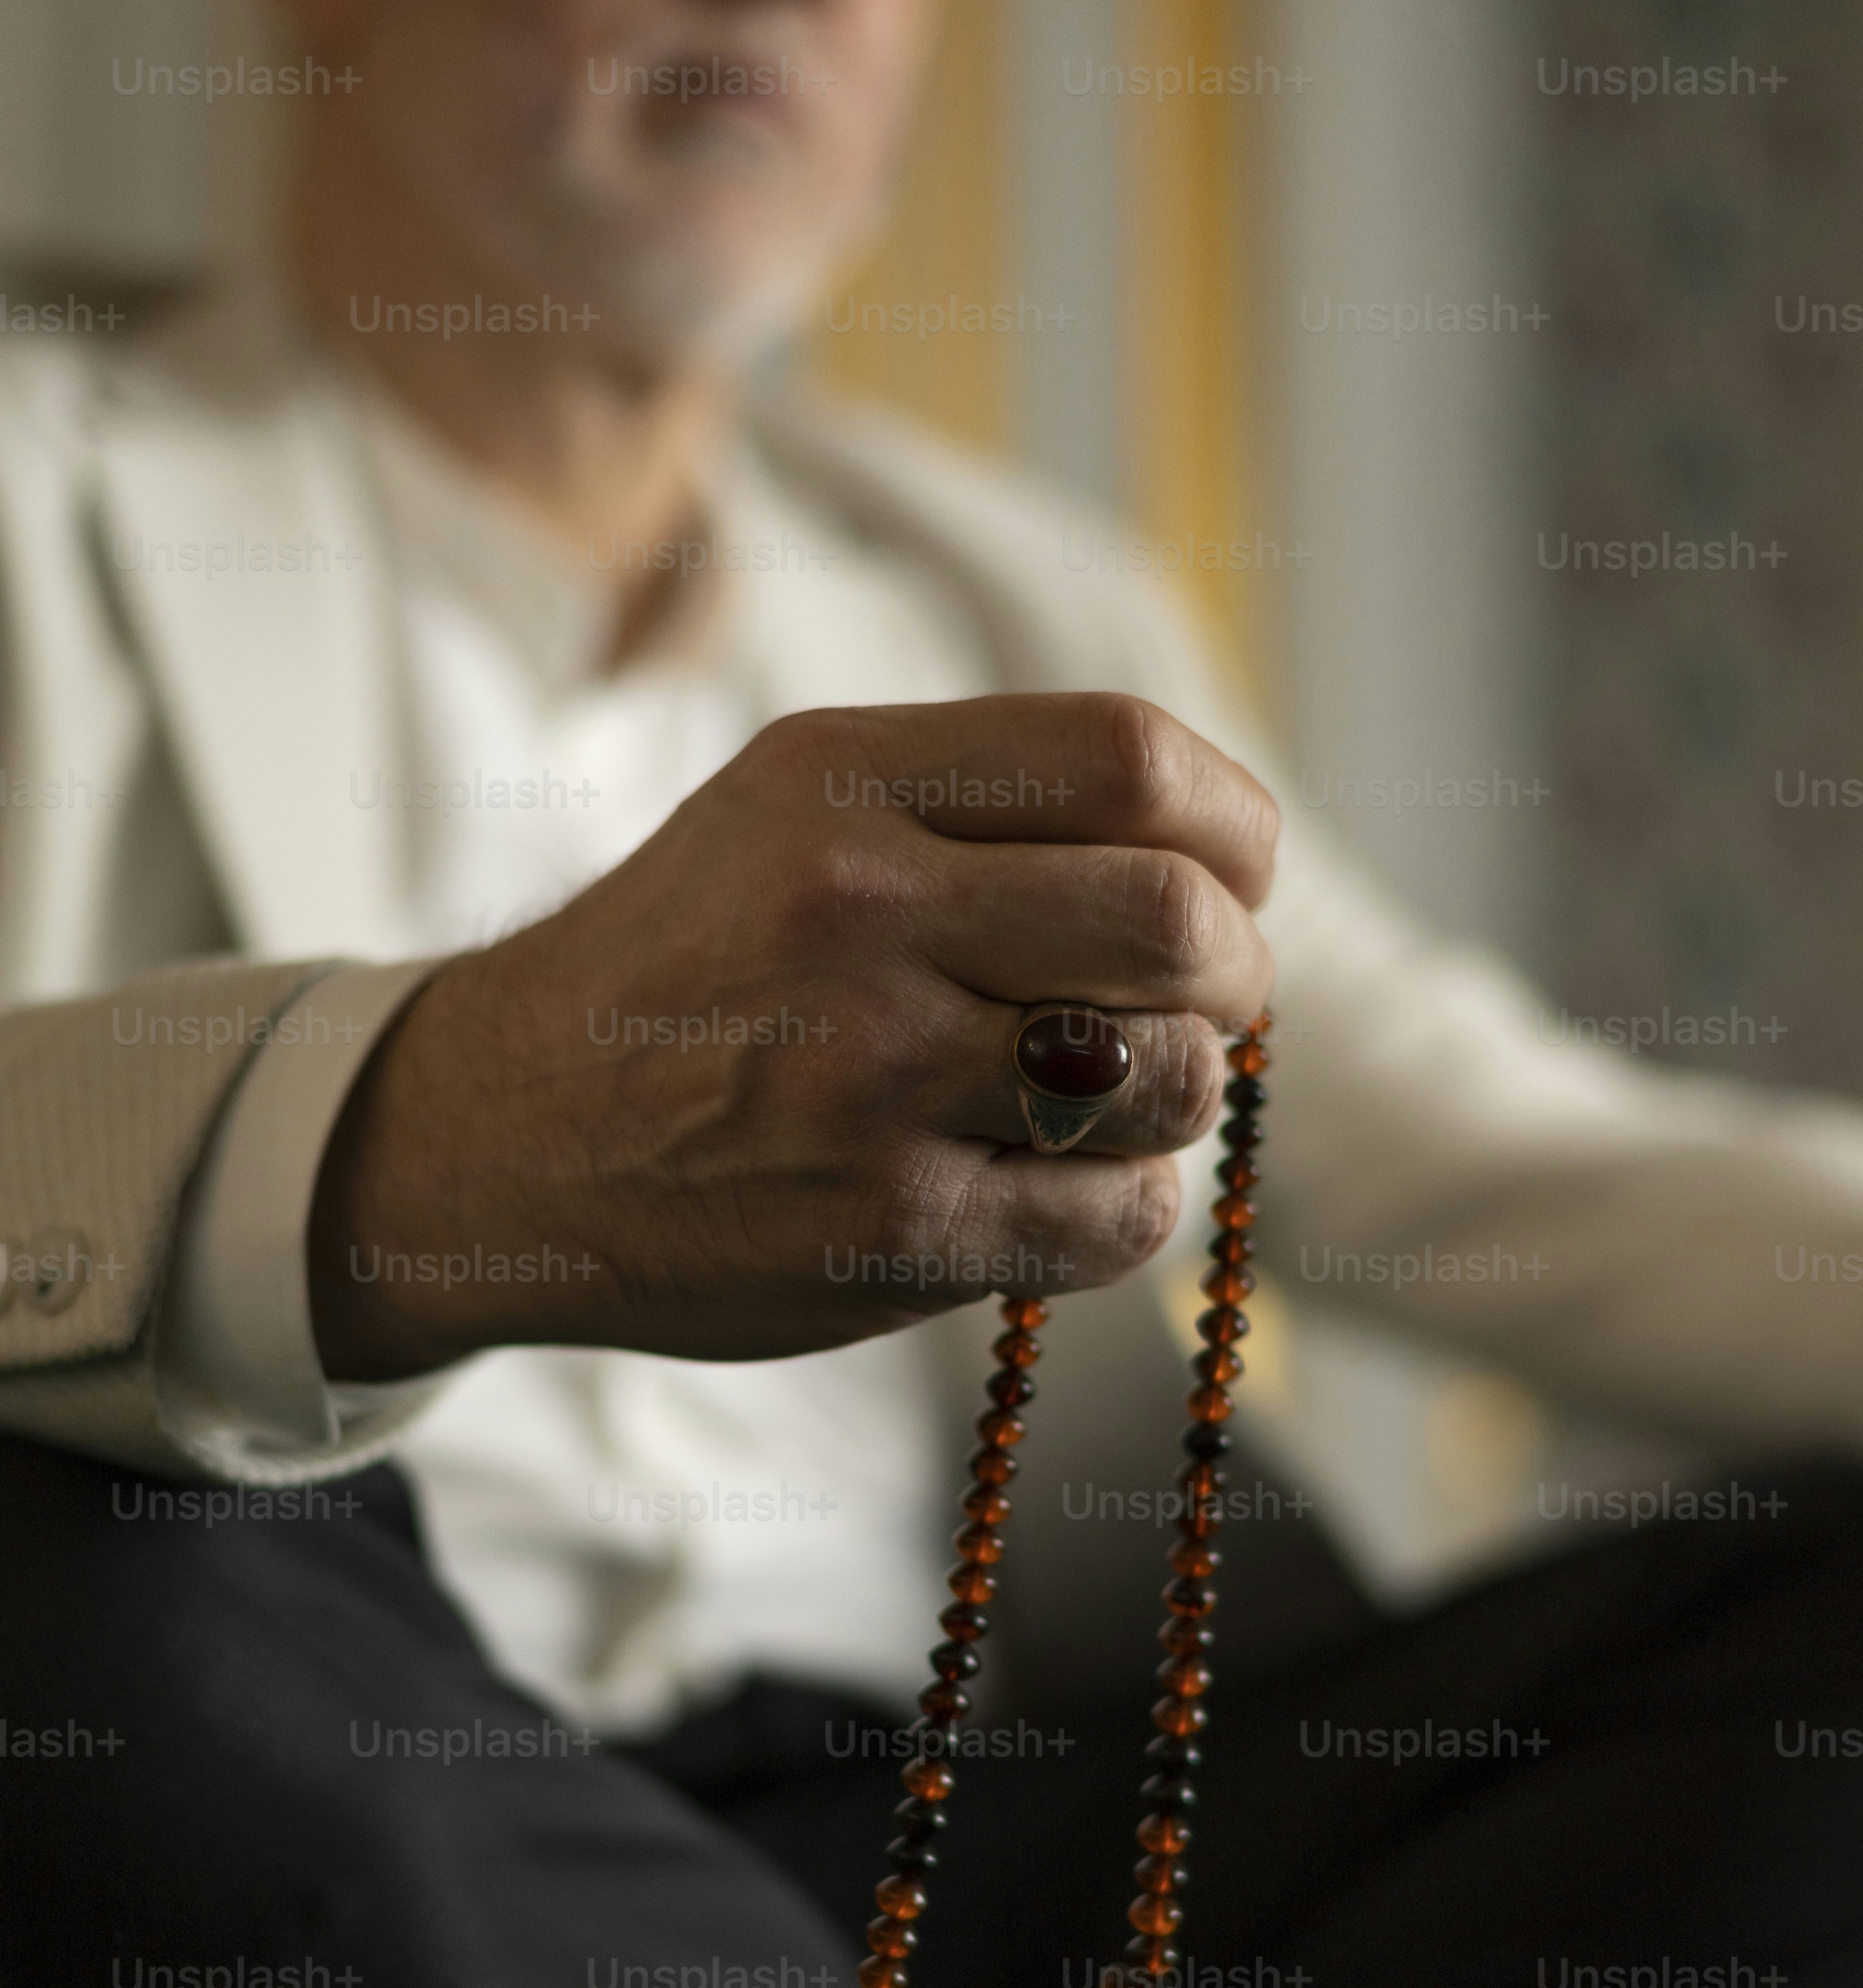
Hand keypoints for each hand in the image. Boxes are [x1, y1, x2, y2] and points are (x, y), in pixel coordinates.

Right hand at [307, 692, 1276, 1378]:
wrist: (501, 1135)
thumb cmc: (689, 971)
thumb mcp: (794, 813)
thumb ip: (980, 806)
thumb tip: (1212, 862)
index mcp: (844, 782)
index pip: (1130, 757)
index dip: (1229, 827)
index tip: (1227, 877)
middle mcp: (858, 915)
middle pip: (1178, 923)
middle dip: (1235, 971)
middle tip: (1203, 1002)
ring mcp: (874, 1082)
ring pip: (1167, 1079)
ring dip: (1180, 1094)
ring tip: (1115, 1098)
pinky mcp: (891, 1229)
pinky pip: (1117, 1219)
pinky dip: (1130, 1207)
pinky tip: (1065, 1188)